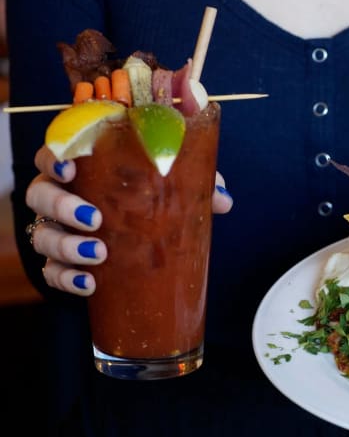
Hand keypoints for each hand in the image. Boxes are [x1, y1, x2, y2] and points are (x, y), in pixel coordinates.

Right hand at [25, 146, 232, 295]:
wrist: (148, 242)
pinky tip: (90, 284)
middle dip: (61, 205)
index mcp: (85, 167)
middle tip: (94, 218)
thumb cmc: (154, 199)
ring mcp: (58, 230)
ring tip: (98, 253)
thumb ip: (198, 183)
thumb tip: (222, 200)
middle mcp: (62, 195)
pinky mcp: (62, 262)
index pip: (53, 152)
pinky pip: (51, 271)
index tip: (71, 168)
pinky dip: (66, 278)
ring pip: (41, 234)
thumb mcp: (177, 186)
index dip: (54, 158)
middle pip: (39, 193)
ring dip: (65, 244)